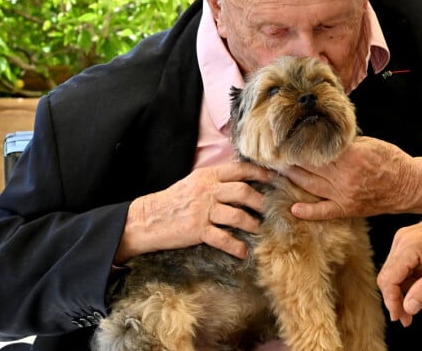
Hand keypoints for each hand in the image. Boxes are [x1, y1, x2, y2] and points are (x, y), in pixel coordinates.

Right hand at [115, 162, 273, 262]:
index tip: (273, 179)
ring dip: (252, 224)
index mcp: (207, 175)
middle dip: (261, 202)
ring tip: (259, 229)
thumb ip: (215, 180)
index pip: (239, 170)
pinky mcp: (198, 230)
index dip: (259, 173)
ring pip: (237, 215)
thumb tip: (241, 181)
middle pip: (243, 192)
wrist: (148, 218)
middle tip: (270, 209)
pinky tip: (243, 251)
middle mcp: (207, 190)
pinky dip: (236, 246)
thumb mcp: (194, 182)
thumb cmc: (173, 200)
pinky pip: (223, 238)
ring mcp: (203, 210)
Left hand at [282, 136, 421, 219]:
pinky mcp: (347, 208)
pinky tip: (293, 208)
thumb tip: (321, 136)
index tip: (283, 139)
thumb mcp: (368, 143)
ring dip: (292, 178)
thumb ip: (344, 142)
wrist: (409, 185)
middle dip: (289, 159)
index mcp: (350, 156)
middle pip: (308, 166)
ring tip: (275, 170)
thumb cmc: (390, 160)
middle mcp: (344, 176)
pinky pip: (324, 211)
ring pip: (311, 185)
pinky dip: (308, 211)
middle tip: (271, 153)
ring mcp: (344, 194)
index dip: (298, 144)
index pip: (316, 148)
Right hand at [376, 207, 421, 326]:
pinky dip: (414, 277)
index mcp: (409, 246)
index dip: (392, 301)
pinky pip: (404, 262)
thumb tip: (409, 306)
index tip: (400, 318)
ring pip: (396, 270)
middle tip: (409, 317)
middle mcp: (402, 240)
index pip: (389, 279)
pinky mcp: (410, 238)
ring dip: (409, 288)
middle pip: (389, 275)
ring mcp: (405, 238)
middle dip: (398, 298)